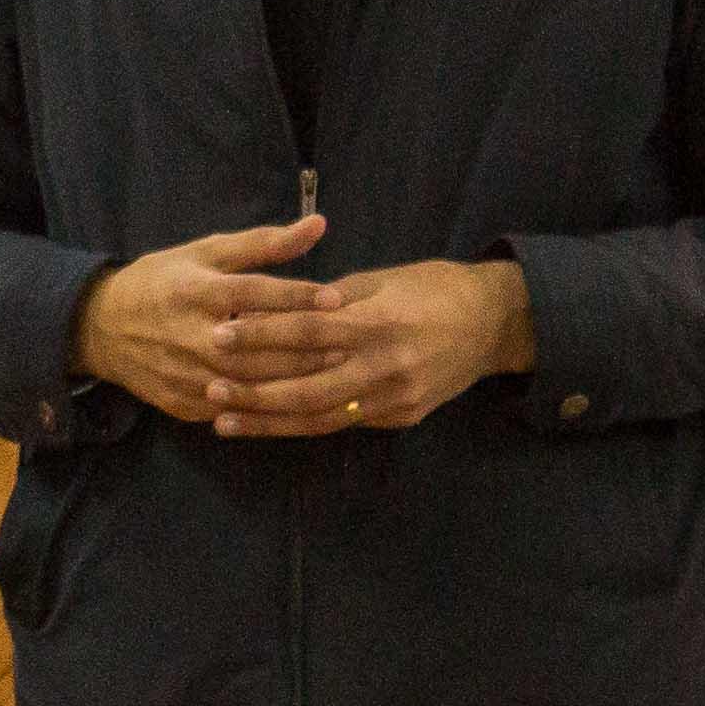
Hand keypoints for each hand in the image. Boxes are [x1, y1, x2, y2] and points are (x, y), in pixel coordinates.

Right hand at [72, 215, 332, 424]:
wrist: (102, 328)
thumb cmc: (163, 281)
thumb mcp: (205, 252)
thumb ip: (263, 243)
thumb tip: (318, 224)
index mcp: (195, 292)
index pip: (252, 293)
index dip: (295, 296)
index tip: (337, 298)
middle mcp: (190, 336)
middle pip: (257, 347)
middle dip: (306, 346)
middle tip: (350, 342)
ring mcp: (187, 375)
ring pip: (250, 384)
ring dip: (294, 380)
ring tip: (335, 372)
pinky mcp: (185, 403)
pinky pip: (234, 409)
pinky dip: (268, 407)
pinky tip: (301, 402)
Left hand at [204, 258, 537, 437]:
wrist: (495, 323)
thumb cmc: (432, 288)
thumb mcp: (380, 280)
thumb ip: (329, 300)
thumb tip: (274, 308)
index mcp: (378, 322)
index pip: (307, 331)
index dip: (260, 335)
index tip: (219, 335)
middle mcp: (385, 366)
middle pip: (307, 387)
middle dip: (254, 392)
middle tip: (209, 390)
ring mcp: (395, 398)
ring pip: (321, 417)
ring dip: (269, 422)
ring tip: (225, 421)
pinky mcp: (401, 418)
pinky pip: (343, 423)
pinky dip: (303, 425)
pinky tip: (269, 426)